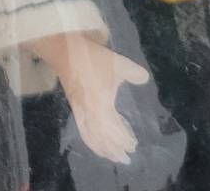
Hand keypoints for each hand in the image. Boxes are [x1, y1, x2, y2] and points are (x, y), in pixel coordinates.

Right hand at [25, 31, 149, 163]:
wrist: (64, 51)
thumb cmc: (92, 58)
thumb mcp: (117, 63)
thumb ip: (134, 73)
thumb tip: (144, 78)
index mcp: (102, 104)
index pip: (114, 130)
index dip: (123, 140)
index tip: (133, 146)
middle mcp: (90, 112)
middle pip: (101, 139)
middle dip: (113, 150)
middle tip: (125, 159)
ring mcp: (80, 110)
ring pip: (90, 136)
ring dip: (101, 149)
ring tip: (111, 156)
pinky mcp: (74, 106)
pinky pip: (82, 129)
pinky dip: (90, 140)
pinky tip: (94, 141)